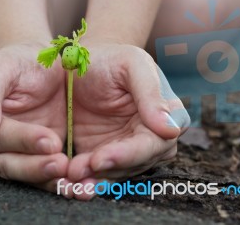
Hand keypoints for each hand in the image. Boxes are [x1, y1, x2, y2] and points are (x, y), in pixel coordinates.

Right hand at [0, 43, 69, 191]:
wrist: (39, 67)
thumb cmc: (17, 61)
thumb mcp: (0, 67)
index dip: (19, 139)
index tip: (49, 140)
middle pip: (2, 161)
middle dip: (34, 165)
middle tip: (61, 162)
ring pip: (20, 174)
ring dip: (45, 177)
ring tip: (70, 174)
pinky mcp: (22, 160)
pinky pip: (36, 177)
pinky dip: (55, 182)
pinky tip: (74, 185)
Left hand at [67, 41, 189, 199]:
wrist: (81, 63)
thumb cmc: (110, 58)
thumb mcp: (132, 64)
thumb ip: (150, 93)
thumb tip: (171, 129)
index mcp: (166, 114)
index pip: (154, 143)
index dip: (128, 155)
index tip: (101, 159)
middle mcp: (150, 136)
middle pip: (136, 164)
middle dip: (107, 170)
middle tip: (78, 171)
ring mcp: (126, 147)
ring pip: (117, 173)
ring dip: (94, 179)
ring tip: (70, 178)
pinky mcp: (103, 153)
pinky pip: (98, 172)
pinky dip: (85, 178)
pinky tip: (68, 181)